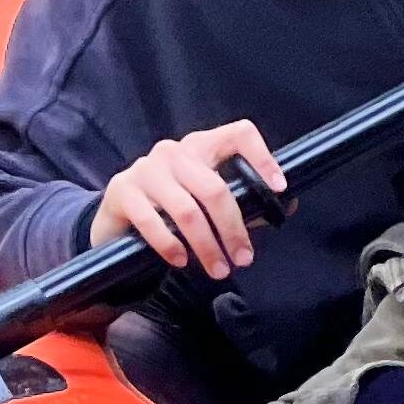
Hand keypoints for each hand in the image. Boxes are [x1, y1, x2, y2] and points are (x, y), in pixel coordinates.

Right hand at [91, 120, 283, 279]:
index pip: (238, 134)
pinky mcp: (123, 190)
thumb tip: (285, 206)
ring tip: (218, 270)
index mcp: (202, 145)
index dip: (262, 158)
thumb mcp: (207, 203)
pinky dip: (171, 246)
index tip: (278, 189)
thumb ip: (244, 202)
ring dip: (206, 246)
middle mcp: (174, 151)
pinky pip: (152, 222)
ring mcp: (146, 168)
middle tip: (243, 259)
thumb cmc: (171, 209)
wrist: (117, 220)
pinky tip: (180, 261)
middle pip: (214, 188)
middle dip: (233, 229)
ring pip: (187, 210)